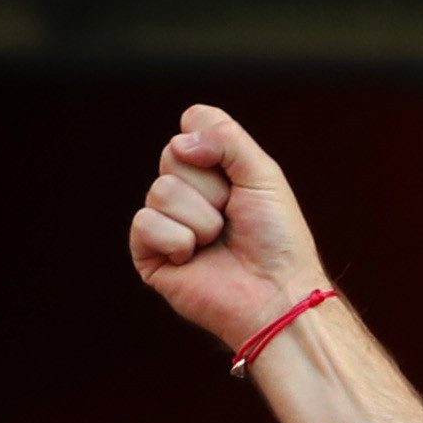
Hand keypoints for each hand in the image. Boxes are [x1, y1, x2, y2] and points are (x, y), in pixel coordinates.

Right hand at [130, 102, 334, 355]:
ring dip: (202, 220)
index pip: (190, 129)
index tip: (239, 180)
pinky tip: (195, 259)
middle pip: (172, 155)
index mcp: (213, 172)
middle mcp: (186, 193)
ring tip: (218, 242)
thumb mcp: (264, 175)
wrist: (276, 294)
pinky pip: (145, 223)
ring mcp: (166, 222)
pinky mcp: (149, 253)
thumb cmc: (277, 240)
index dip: (214, 148)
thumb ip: (227, 138)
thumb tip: (180, 140)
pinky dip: (179, 241)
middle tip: (233, 216)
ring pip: (161, 190)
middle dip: (212, 188)